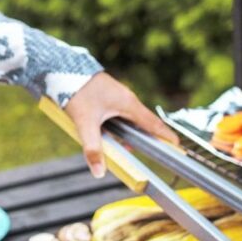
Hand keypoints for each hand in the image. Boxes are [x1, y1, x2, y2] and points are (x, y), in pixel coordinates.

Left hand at [64, 72, 178, 177]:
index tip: (177, 147)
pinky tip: (108, 134)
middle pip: (144, 123)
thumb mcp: (85, 123)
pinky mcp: (108, 97)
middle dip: (147, 139)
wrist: (63, 68)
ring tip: (124, 148)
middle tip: (153, 152)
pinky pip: (120, 115)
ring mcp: (118, 97)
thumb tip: (99, 172)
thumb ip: (93, 148)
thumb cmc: (77, 91)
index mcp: (128, 104)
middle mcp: (127, 100)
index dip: (166, 136)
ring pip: (130, 120)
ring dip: (130, 134)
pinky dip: (119, 127)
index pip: (154, 124)